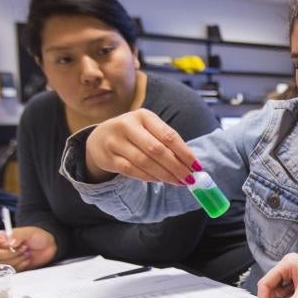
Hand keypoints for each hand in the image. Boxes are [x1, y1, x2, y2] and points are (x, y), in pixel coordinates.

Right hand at [0, 226, 56, 270]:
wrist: (49, 246)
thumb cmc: (37, 236)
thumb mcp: (28, 231)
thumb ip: (17, 235)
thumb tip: (9, 242)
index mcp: (2, 239)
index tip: (6, 243)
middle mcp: (3, 249)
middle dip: (12, 252)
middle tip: (23, 247)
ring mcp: (9, 260)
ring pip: (5, 264)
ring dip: (18, 258)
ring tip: (27, 252)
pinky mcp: (15, 268)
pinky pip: (13, 270)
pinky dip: (22, 264)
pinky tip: (28, 259)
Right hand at [84, 108, 199, 184]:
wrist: (100, 138)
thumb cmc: (134, 135)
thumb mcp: (149, 130)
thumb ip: (167, 143)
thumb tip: (191, 165)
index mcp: (144, 115)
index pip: (169, 135)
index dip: (185, 153)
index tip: (198, 167)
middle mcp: (127, 125)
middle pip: (157, 149)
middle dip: (176, 166)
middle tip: (189, 179)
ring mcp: (115, 141)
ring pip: (144, 161)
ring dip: (164, 174)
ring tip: (178, 182)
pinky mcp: (108, 157)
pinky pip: (132, 170)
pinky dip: (148, 177)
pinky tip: (160, 181)